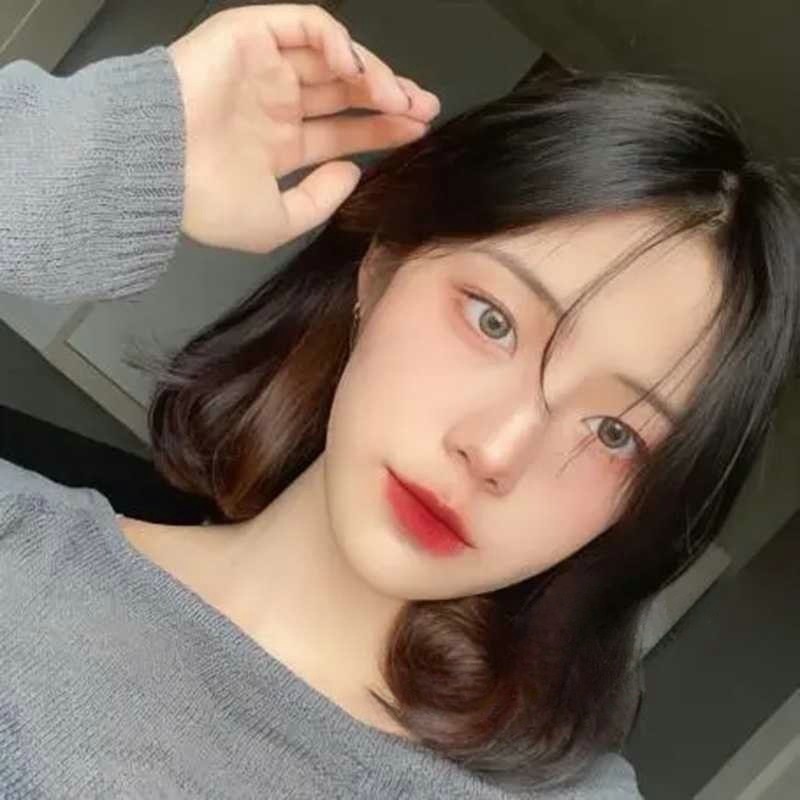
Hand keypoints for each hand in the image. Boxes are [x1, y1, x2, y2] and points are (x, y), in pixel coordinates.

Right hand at [167, 4, 439, 253]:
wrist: (156, 168)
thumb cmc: (204, 201)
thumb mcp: (275, 222)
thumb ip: (318, 201)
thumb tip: (353, 172)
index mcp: (278, 145)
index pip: (340, 132)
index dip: (380, 130)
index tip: (416, 132)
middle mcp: (274, 104)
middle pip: (344, 93)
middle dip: (388, 98)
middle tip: (424, 108)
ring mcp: (264, 69)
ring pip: (332, 58)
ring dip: (370, 72)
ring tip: (398, 96)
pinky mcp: (250, 35)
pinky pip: (304, 25)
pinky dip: (335, 40)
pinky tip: (356, 67)